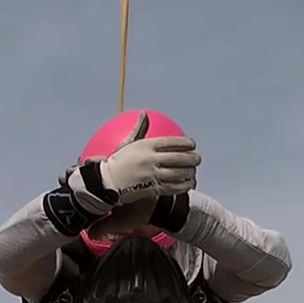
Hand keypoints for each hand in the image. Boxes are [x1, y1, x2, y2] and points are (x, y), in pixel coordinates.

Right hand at [64, 113, 198, 211]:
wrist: (107, 183)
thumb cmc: (117, 162)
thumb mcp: (127, 143)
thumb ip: (139, 129)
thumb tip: (144, 114)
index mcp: (146, 146)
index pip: (171, 142)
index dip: (185, 143)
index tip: (192, 144)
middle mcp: (151, 159)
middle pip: (179, 158)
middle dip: (192, 158)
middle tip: (197, 159)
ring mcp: (153, 174)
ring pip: (179, 173)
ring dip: (189, 172)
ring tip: (193, 172)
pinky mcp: (153, 188)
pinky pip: (173, 187)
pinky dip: (184, 185)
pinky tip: (188, 184)